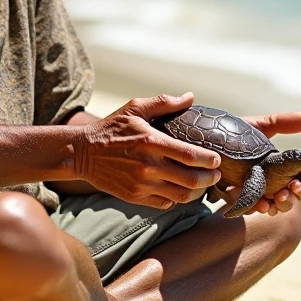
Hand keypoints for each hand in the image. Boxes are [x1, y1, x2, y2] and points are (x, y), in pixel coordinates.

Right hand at [74, 93, 221, 208]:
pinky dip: (177, 198)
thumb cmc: (111, 128)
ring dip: (197, 191)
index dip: (209, 160)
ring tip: (202, 183)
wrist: (82, 153)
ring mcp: (142, 185)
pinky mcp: (135, 197)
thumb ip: (164, 103)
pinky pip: (165, 203)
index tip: (217, 159)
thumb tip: (190, 97)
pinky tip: (179, 188)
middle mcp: (148, 166)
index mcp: (151, 142)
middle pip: (191, 180)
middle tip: (217, 174)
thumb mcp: (135, 108)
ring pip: (181, 196)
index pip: (190, 155)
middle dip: (210, 178)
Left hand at [226, 112, 300, 215]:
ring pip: (282, 204)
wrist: (204, 145)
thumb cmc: (234, 134)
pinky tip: (260, 205)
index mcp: (282, 162)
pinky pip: (258, 209)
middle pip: (299, 190)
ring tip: (277, 198)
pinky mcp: (244, 200)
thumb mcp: (258, 126)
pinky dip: (261, 208)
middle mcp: (276, 178)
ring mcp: (261, 191)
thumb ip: (282, 122)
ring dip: (284, 203)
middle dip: (300, 191)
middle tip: (293, 188)